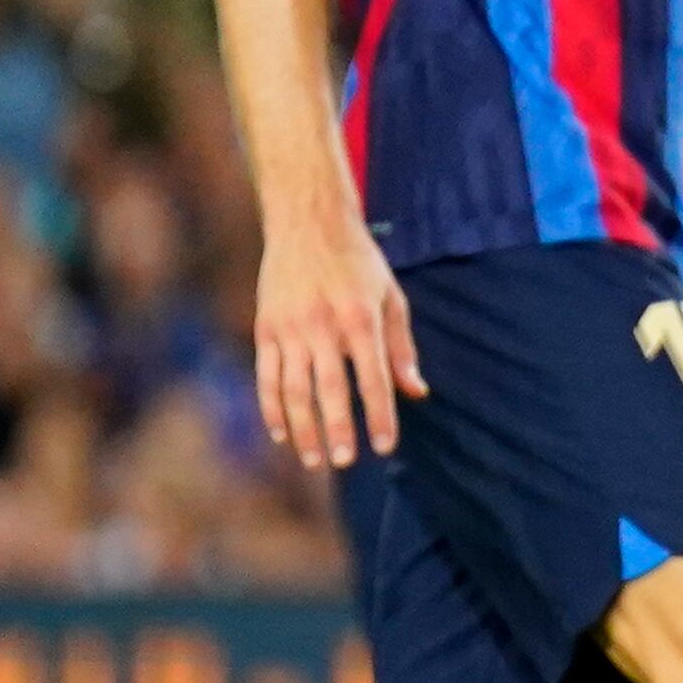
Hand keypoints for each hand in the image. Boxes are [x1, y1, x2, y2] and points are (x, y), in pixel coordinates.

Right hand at [251, 209, 420, 469]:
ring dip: (303, 429)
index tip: (384, 447)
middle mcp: (323, 325)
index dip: (380, 415)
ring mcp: (290, 328)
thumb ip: (402, 348)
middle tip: (346, 461)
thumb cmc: (358, 262)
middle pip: (329, 389)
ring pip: (293, 390)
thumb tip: (416, 393)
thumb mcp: (391, 296)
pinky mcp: (266, 328)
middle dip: (337, 430)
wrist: (308, 220)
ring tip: (314, 461)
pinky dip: (272, 409)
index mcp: (361, 318)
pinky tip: (283, 435)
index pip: (373, 377)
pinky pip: (266, 377)